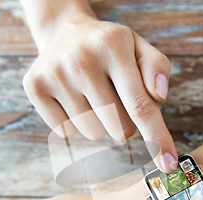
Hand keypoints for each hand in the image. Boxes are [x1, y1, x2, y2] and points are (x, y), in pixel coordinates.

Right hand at [22, 11, 177, 171]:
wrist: (65, 32)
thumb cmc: (110, 47)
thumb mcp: (139, 47)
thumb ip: (157, 68)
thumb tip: (158, 97)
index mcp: (112, 46)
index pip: (140, 105)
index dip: (156, 138)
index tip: (168, 164)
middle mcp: (81, 59)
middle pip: (119, 127)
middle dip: (126, 123)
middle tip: (116, 96)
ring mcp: (54, 74)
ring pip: (94, 132)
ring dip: (100, 122)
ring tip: (93, 93)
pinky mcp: (35, 87)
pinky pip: (66, 131)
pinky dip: (76, 122)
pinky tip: (74, 97)